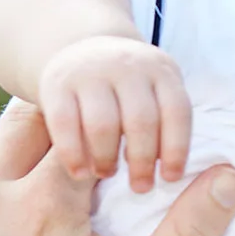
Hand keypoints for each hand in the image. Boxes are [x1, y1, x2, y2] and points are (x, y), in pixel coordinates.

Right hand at [38, 34, 190, 190]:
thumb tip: (177, 178)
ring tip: (108, 174)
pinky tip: (80, 173)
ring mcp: (91, 71)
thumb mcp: (155, 94)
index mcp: (161, 71)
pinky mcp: (57, 82)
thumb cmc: (128, 91)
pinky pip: (65, 124)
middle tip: (140, 187)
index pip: (176, 111)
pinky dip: (73, 153)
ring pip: (103, 125)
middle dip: (142, 160)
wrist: (82, 48)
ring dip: (107, 157)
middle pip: (141, 120)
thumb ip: (165, 125)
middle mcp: (128, 65)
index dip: (176, 149)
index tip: (170, 179)